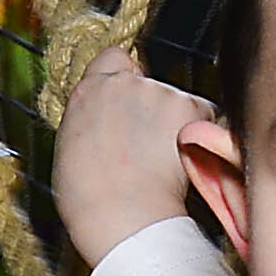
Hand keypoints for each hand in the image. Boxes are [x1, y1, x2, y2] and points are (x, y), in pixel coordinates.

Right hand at [55, 47, 218, 267]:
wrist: (121, 216)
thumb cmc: (90, 198)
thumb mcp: (71, 147)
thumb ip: (91, 120)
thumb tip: (107, 120)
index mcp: (87, 91)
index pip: (113, 59)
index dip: (125, 78)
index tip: (129, 101)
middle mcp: (122, 83)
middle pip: (148, 82)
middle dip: (152, 106)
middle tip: (147, 146)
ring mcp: (157, 91)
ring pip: (176, 100)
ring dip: (175, 121)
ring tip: (160, 162)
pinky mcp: (188, 105)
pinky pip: (204, 113)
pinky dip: (199, 132)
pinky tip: (180, 160)